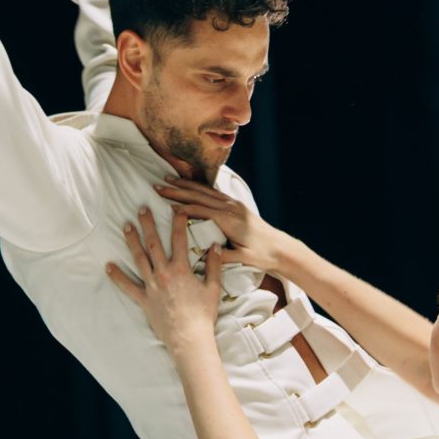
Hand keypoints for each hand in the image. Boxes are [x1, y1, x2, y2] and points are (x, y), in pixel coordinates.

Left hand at [104, 208, 228, 348]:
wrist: (189, 339)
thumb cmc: (203, 315)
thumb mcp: (213, 288)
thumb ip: (214, 265)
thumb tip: (215, 246)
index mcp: (181, 269)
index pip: (179, 239)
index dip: (178, 221)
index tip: (176, 208)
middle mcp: (164, 274)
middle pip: (154, 243)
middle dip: (148, 224)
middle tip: (141, 209)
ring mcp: (152, 286)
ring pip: (139, 259)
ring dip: (132, 241)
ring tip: (126, 226)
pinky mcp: (144, 300)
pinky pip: (127, 287)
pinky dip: (117, 277)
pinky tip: (108, 266)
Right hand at [152, 179, 301, 275]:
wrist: (281, 248)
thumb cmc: (262, 255)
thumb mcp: (243, 259)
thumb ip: (223, 256)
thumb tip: (203, 255)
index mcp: (229, 220)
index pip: (200, 210)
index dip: (181, 206)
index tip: (163, 204)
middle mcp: (230, 208)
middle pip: (199, 196)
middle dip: (177, 190)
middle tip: (158, 186)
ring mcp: (233, 204)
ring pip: (205, 191)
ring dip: (185, 185)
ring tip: (168, 180)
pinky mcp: (235, 205)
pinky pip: (213, 193)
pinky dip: (198, 187)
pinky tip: (188, 185)